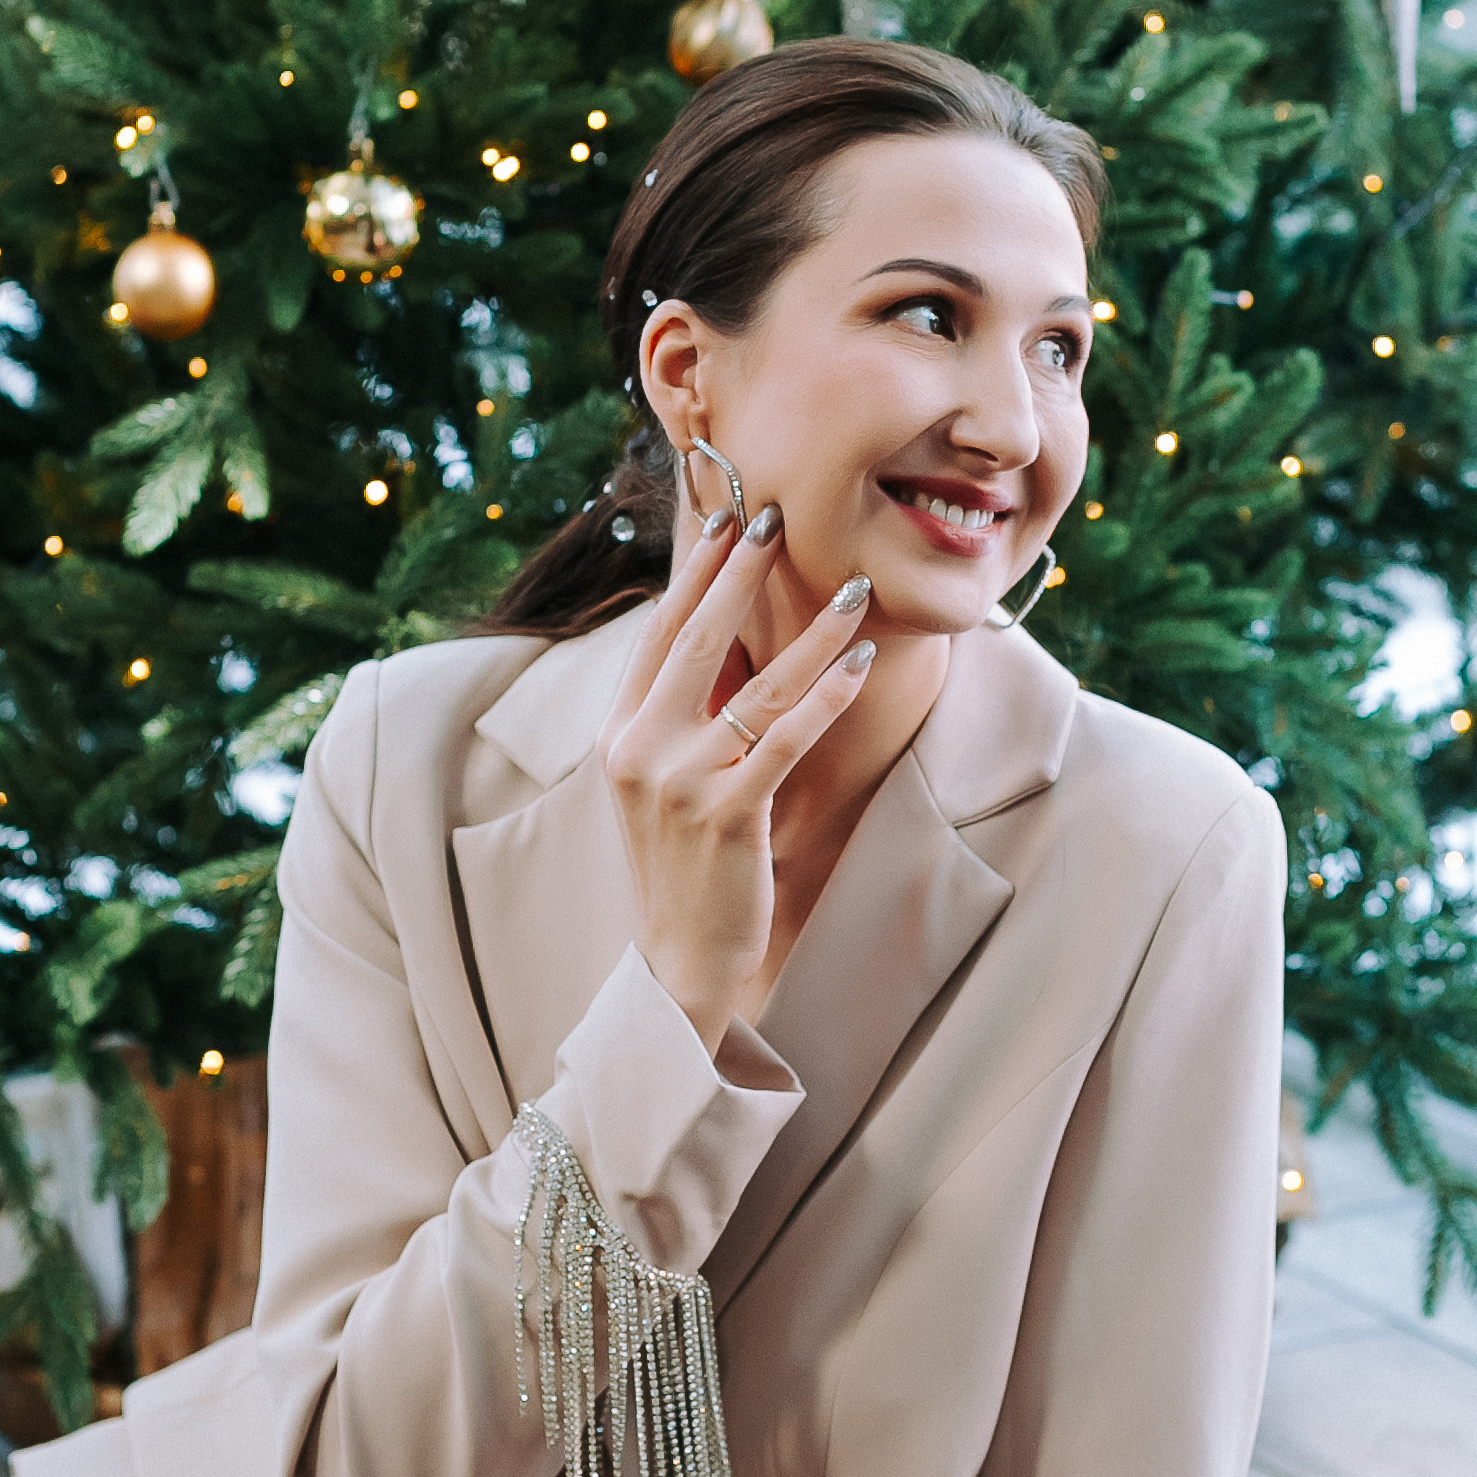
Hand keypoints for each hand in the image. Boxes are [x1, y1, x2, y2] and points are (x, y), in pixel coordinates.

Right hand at [600, 502, 874, 1051]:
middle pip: (697, 642)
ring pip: (755, 687)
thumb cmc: (683, 864)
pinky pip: (784, 740)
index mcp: (618, 735)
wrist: (679, 958)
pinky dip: (825, 698)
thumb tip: (729, 640)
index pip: (659, 637)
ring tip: (852, 593)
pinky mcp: (727, 816)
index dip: (697, 576)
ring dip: (809, 634)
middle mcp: (638, 751)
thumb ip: (683, 716)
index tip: (730, 524)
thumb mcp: (663, 781)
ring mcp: (679, 784)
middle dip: (741, 576)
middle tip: (777, 519)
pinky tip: (857, 666)